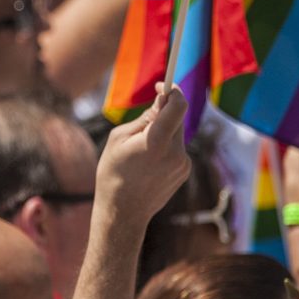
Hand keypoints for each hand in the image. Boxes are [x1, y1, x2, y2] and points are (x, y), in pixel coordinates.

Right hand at [95, 86, 190, 222]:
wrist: (123, 212)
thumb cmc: (114, 173)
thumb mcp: (119, 139)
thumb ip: (144, 119)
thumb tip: (161, 102)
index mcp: (156, 141)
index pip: (178, 106)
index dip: (173, 91)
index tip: (163, 86)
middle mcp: (175, 152)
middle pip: (178, 118)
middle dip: (165, 112)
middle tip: (146, 117)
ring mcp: (183, 164)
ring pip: (177, 134)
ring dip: (164, 132)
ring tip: (141, 150)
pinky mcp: (184, 171)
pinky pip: (177, 149)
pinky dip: (166, 147)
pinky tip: (149, 163)